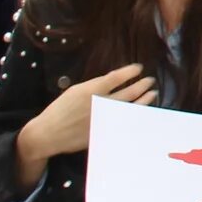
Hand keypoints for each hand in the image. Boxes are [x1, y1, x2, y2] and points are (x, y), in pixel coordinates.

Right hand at [15, 64, 155, 187]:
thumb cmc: (60, 110)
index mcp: (91, 90)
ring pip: (131, 108)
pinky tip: (142, 111)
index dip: (130, 71)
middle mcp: (101, 104)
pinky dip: (136, 115)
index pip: (116, 77)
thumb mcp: (75, 91)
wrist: (49, 134)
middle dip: (143, 85)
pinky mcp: (105, 131)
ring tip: (152, 93)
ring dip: (145, 100)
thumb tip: (112, 81)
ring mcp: (105, 119)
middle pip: (129, 92)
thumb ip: (94, 86)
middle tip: (150, 80)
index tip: (138, 68)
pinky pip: (125, 122)